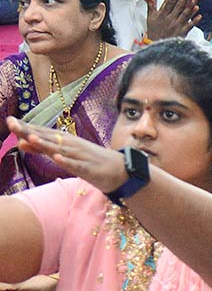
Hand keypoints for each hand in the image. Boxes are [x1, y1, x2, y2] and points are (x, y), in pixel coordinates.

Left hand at [7, 116, 128, 191]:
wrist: (121, 170)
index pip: (42, 132)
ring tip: (31, 138)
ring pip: (60, 149)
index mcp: (65, 141)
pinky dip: (67, 161)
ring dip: (46, 144)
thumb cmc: (90, 161)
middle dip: (30, 131)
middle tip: (12, 123)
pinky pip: (77, 165)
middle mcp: (71, 145)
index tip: (9, 120)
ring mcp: (80, 156)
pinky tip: (57, 158)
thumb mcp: (63, 154)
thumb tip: (20, 142)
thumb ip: (43, 149)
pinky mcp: (89, 169)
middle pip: (48, 137)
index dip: (26, 127)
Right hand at [145, 0, 200, 39]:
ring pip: (184, 12)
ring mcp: (176, 25)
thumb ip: (151, 3)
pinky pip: (189, 25)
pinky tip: (198, 11)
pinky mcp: (182, 32)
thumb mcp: (150, 17)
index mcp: (161, 14)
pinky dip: (194, 18)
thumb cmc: (154, 30)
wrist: (156, 46)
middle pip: (177, 3)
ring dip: (189, 2)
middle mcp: (169, 18)